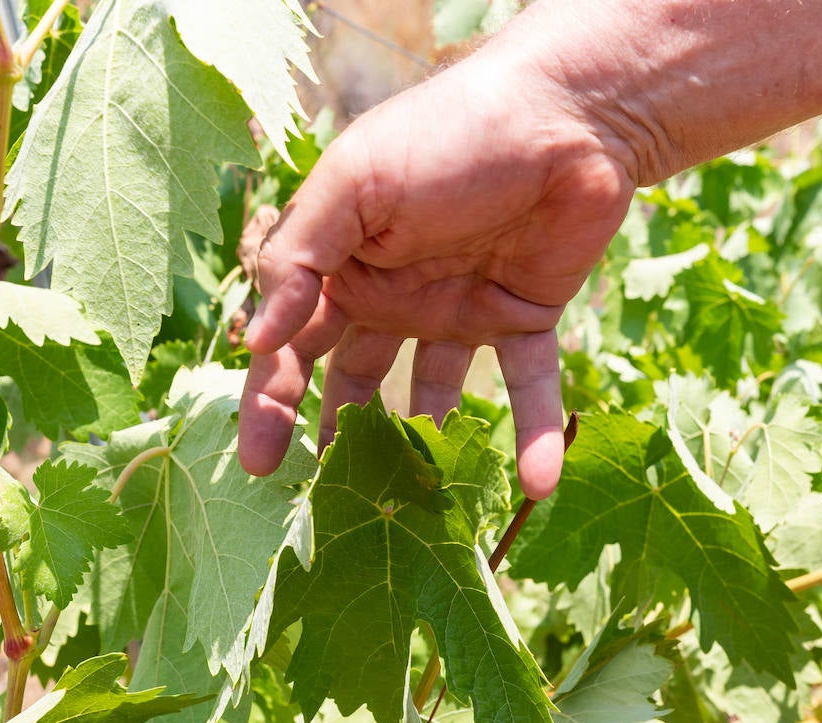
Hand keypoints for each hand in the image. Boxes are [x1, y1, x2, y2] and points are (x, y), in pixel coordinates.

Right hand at [236, 39, 637, 498]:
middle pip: (353, 378)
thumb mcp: (356, 185)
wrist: (566, 114)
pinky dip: (534, 435)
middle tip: (325, 500)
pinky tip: (537, 486)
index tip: (256, 464)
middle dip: (335, 436)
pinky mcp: (523, 320)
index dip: (269, 400)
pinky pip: (526, 388)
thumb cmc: (448, 136)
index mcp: (343, 261)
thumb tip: (255, 341)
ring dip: (424, 448)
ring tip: (419, 508)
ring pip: (432, 397)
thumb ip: (301, 259)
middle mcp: (394, 293)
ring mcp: (458, 311)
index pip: (292, 342)